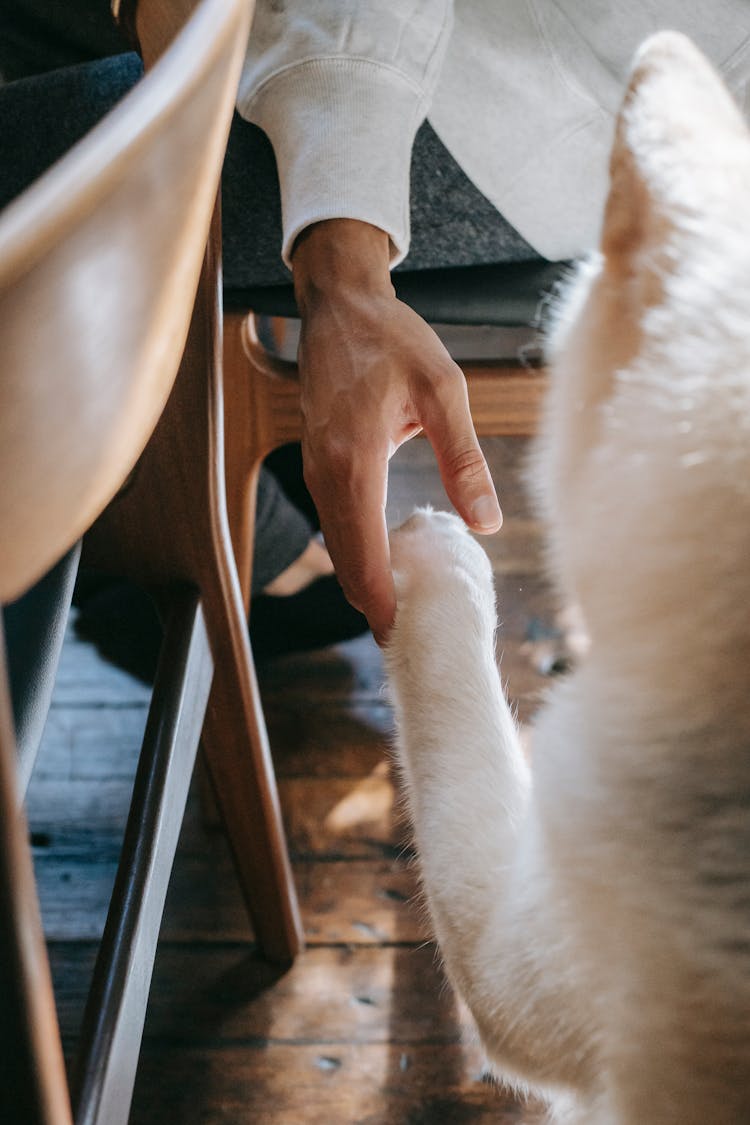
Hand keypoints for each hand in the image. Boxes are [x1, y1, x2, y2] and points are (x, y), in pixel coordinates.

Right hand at [292, 220, 501, 643]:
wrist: (340, 305)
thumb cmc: (392, 339)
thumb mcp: (442, 390)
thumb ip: (463, 459)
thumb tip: (487, 522)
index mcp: (353, 459)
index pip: (364, 551)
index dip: (383, 600)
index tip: (404, 636)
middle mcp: (325, 472)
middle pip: (345, 560)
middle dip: (374, 603)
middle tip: (412, 638)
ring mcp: (315, 469)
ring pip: (338, 545)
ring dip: (366, 581)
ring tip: (405, 612)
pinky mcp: (318, 463)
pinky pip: (336, 522)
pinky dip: (357, 553)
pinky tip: (389, 564)